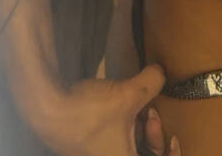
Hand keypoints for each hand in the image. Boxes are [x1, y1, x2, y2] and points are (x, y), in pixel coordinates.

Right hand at [60, 65, 180, 155]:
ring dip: (137, 127)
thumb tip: (161, 72)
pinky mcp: (89, 147)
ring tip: (135, 103)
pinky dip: (123, 125)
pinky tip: (119, 103)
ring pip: (129, 146)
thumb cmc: (90, 113)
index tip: (173, 137)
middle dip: (153, 133)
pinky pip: (114, 140)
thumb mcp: (128, 94)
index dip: (171, 154)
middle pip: (144, 154)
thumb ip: (151, 83)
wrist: (47, 110)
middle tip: (150, 112)